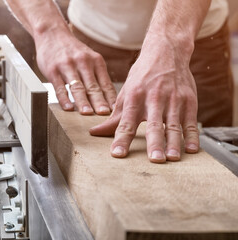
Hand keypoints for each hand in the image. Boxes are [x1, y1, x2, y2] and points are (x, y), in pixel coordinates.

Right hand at [35, 30, 116, 114]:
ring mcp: (67, 66)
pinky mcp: (53, 70)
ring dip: (82, 101)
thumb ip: (97, 76)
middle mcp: (83, 62)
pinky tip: (68, 108)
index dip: (110, 98)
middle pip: (92, 86)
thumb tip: (109, 99)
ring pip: (77, 87)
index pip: (105, 83)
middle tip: (104, 114)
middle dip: (99, 101)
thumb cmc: (73, 51)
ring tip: (87, 113)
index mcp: (96, 61)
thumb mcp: (89, 58)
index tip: (115, 111)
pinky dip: (64, 98)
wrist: (52, 33)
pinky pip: (59, 86)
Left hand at [89, 36, 199, 162]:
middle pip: (154, 125)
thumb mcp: (125, 93)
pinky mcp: (189, 100)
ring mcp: (173, 99)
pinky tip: (191, 149)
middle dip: (154, 143)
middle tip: (155, 160)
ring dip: (173, 143)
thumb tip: (95, 132)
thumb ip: (113, 117)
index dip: (121, 139)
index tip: (117, 154)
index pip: (126, 123)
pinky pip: (191, 121)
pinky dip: (192, 136)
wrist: (166, 52)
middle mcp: (154, 98)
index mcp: (135, 97)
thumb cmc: (142, 76)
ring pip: (174, 124)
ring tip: (172, 158)